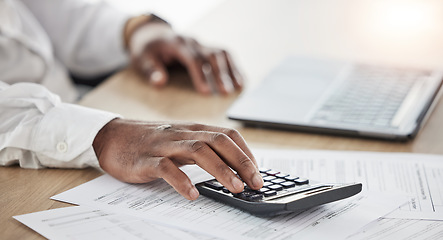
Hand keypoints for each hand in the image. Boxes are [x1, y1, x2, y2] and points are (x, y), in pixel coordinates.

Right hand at [92, 119, 262, 199]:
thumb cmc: (149, 142)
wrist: (111, 136)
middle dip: (241, 162)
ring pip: (197, 151)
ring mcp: (164, 146)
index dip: (246, 153)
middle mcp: (182, 134)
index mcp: (192, 130)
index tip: (258, 172)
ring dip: (220, 170)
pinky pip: (166, 168)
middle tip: (255, 183)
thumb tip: (231, 167)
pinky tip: (192, 194)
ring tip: (235, 188)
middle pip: (218, 141)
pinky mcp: (146, 160)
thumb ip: (202, 149)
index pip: (227, 135)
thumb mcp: (180, 141)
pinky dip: (182, 181)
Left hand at [125, 16, 242, 94]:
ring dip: (231, 70)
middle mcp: (193, 42)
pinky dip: (234, 67)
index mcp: (177, 44)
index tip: (206, 92)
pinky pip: (225, 55)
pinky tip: (241, 80)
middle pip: (212, 55)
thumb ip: (150, 70)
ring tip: (239, 87)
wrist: (152, 34)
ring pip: (222, 53)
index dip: (201, 75)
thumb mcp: (142, 59)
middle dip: (220, 74)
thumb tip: (160, 82)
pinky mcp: (207, 49)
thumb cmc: (147, 50)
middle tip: (226, 92)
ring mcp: (202, 44)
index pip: (193, 59)